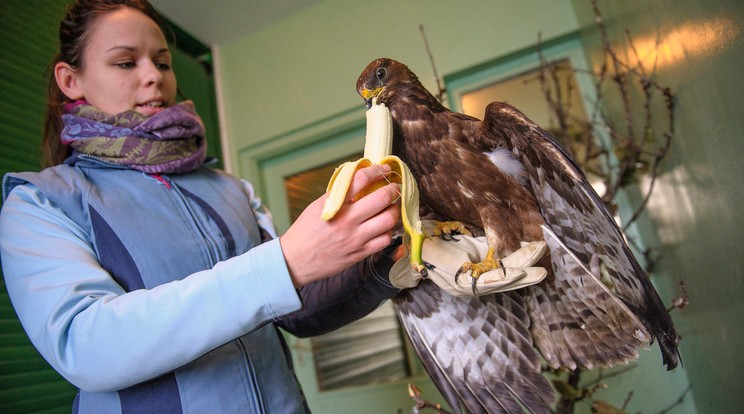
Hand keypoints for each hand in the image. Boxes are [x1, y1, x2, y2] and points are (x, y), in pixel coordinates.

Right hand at [280, 165, 400, 286]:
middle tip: (395, 188)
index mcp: (335, 204)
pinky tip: (383, 227)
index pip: (361, 180)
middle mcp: (347, 220)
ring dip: (394, 210)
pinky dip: (387, 231)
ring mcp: (355, 238)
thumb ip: (338, 194)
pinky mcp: (360, 253)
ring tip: (392, 207)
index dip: (377, 171)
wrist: (295, 260)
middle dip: (393, 190)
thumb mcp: (316, 206)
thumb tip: (359, 181)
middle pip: (382, 199)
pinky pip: (384, 240)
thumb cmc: (305, 231)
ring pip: (388, 220)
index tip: (384, 169)